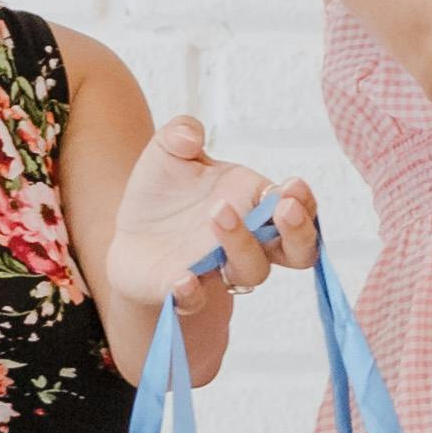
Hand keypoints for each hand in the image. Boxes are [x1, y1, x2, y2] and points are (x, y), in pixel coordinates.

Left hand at [108, 112, 317, 310]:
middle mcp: (247, 241)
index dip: (304, 201)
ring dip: (241, 244)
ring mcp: (218, 268)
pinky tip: (183, 278)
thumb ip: (180, 131)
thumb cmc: (163, 190)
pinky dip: (192, 292)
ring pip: (252, 271)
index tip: (293, 186)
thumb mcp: (168, 150)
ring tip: (218, 212)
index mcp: (254, 202)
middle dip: (298, 231)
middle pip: (296, 250)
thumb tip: (191, 136)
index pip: (297, 208)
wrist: (127, 230)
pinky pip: (196, 300)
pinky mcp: (183, 290)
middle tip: (285, 208)